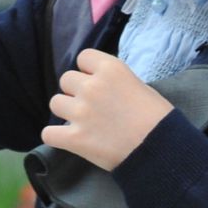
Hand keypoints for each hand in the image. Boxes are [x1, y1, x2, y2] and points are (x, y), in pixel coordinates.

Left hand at [42, 47, 174, 170]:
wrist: (159, 150)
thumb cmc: (157, 118)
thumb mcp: (140, 86)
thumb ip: (115, 81)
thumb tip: (102, 85)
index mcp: (110, 69)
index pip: (83, 57)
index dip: (88, 71)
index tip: (96, 82)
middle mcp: (92, 87)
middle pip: (66, 79)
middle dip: (76, 92)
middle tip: (90, 106)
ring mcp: (81, 112)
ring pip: (55, 103)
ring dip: (66, 112)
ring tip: (80, 123)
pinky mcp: (74, 138)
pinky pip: (48, 133)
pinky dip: (56, 137)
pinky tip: (68, 140)